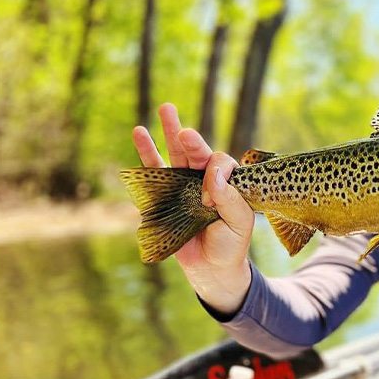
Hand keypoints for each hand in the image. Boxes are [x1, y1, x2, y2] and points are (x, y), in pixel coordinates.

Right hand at [131, 103, 253, 315]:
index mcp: (227, 183)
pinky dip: (147, 154)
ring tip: (165, 108)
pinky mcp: (165, 198)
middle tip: (179, 125)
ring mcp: (184, 187)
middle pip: (196, 151)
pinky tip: (140, 132)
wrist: (212, 270)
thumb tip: (213, 175)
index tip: (210, 196)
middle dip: (188, 136)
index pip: (219, 163)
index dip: (214, 173)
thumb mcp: (239, 223)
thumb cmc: (230, 245)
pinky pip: (154, 173)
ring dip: (168, 132)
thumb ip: (229, 198)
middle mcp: (205, 180)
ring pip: (175, 155)